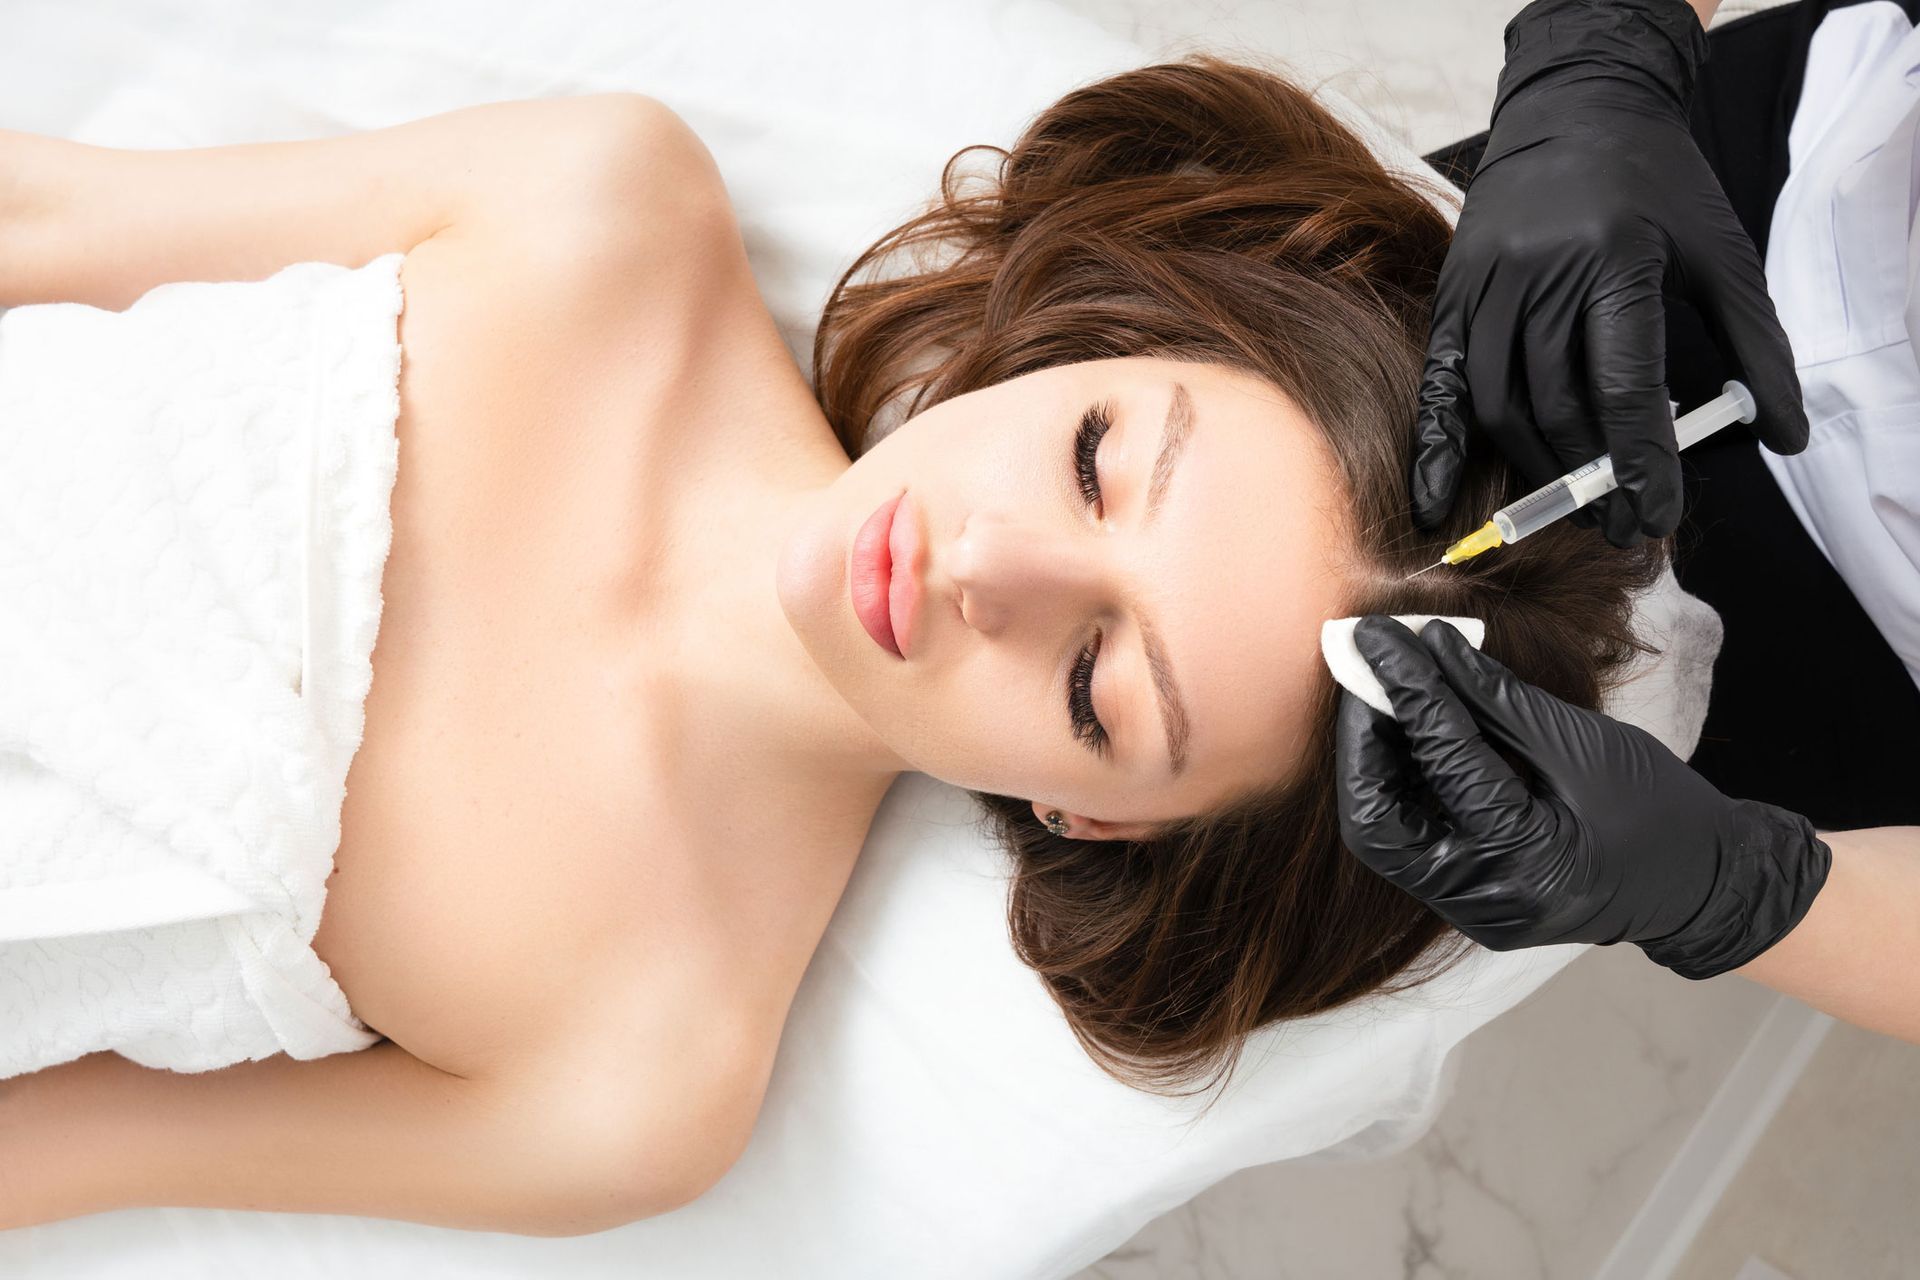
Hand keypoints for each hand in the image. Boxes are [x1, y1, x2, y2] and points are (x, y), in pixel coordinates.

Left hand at [1333, 616, 1830, 978]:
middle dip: (1363, 739)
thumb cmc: (1662, 810)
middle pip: (1379, 820)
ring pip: (1385, 833)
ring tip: (1381, 692)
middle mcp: (1486, 898)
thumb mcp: (1582, 742)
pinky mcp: (1466, 900)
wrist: (1705, 882)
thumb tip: (1429, 645)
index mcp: (1528, 860)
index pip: (1444, 763)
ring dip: (1374, 759)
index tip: (1379, 638)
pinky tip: (1406, 731)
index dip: (1406, 691)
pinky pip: (1411, 839)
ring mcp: (1471, 909)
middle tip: (1366, 671)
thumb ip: (1495, 697)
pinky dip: (1402, 783)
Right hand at [1412, 0, 1808, 545]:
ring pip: (1502, 406)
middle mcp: (1541, 275)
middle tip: (1620, 525)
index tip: (1652, 514)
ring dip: (1536, 469)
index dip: (1639, 461)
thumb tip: (1782, 434)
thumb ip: (1757, 346)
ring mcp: (1486, 285)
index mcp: (1614, 260)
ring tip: (1571, 506)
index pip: (1624, 387)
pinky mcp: (1452, 296)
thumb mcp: (1721, 252)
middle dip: (1591, 479)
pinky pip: (1441, 386)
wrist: (1574, 106)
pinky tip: (1437, 502)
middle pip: (1558, 407)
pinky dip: (1436, 450)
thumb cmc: (1657, 184)